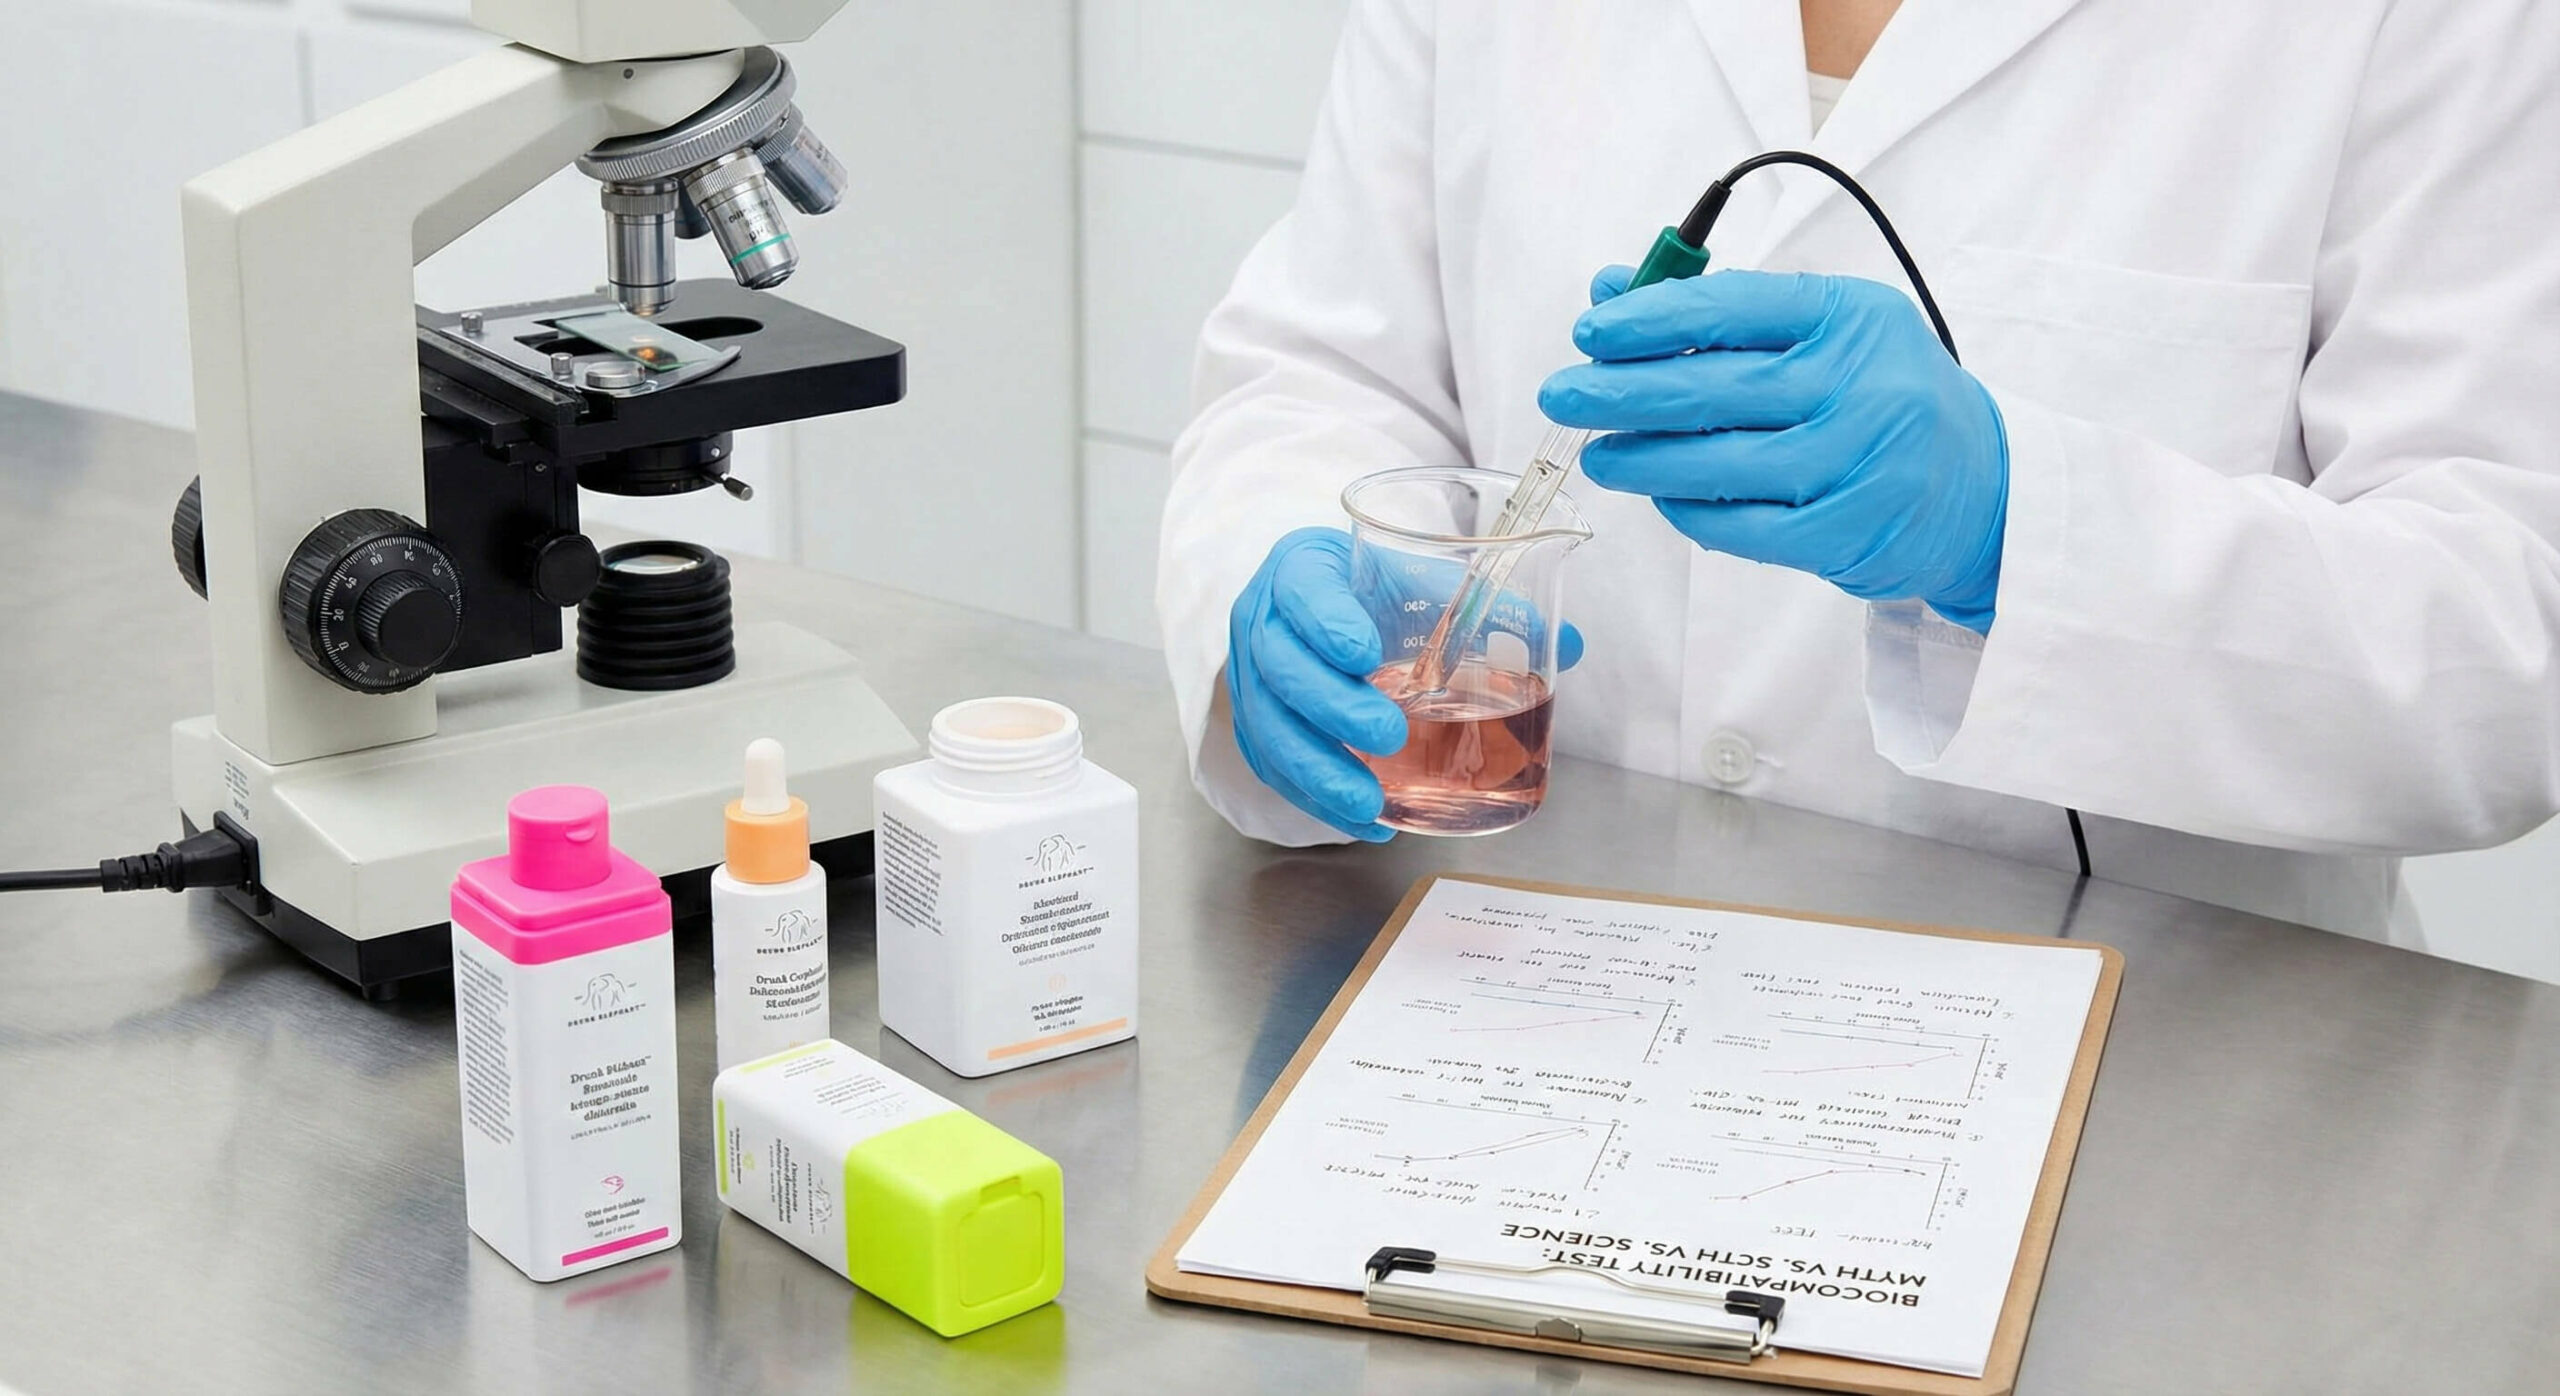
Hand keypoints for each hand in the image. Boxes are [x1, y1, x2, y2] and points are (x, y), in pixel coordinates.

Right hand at [1226, 528, 1586, 840]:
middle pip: (1281, 666)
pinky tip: (1361, 820)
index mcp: (1301, 568)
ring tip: (1370, 802)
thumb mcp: (1422, 578)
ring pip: (1269, 727)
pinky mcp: (1256, 725)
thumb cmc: (1373, 588)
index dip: (1328, 622)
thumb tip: (1568, 645)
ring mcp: (1251, 677)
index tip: (1367, 654)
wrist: (1317, 603)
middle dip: (1333, 707)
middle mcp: (1263, 620)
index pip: (1302, 590)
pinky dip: (1315, 798)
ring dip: (1319, 770)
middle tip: (1390, 732)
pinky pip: (1273, 767)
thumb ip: (1488, 607)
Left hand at [1537, 268, 2008, 631]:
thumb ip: (1721, 313)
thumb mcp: (1825, 333)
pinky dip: (1689, 509)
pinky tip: (1660, 494)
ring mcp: (1855, 463)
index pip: (1732, 306)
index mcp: (1852, 317)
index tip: (1590, 329)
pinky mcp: (1844, 532)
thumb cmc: (1884, 398)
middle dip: (1622, 390)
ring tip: (1600, 453)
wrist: (1985, 490)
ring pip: (1719, 461)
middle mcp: (1860, 385)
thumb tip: (1608, 291)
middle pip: (1713, 386)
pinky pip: (1740, 524)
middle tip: (1562, 393)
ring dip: (1643, 458)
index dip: (1651, 317)